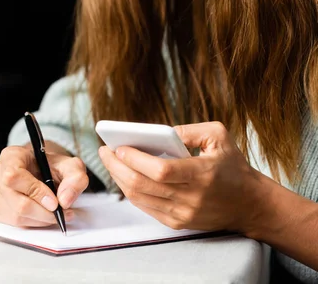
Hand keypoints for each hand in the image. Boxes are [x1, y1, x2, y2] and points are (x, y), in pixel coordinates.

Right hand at [0, 143, 88, 227]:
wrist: (41, 172)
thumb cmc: (51, 168)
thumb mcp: (70, 166)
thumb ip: (75, 178)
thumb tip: (65, 200)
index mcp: (11, 156)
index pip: (14, 176)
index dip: (35, 192)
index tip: (54, 202)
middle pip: (17, 203)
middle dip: (44, 213)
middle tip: (61, 213)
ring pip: (15, 216)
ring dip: (40, 220)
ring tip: (54, 214)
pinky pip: (12, 223)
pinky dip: (31, 223)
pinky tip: (40, 215)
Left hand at [98, 122, 263, 232]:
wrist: (249, 204)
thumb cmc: (232, 166)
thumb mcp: (218, 136)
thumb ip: (188, 130)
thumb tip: (158, 132)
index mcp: (202, 174)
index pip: (161, 170)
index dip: (136, 159)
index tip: (119, 146)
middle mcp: (191, 197)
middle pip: (142, 184)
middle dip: (116, 167)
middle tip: (104, 151)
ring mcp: (182, 213)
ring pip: (139, 197)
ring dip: (118, 178)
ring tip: (109, 161)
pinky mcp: (177, 222)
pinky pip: (144, 207)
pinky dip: (129, 191)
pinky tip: (122, 176)